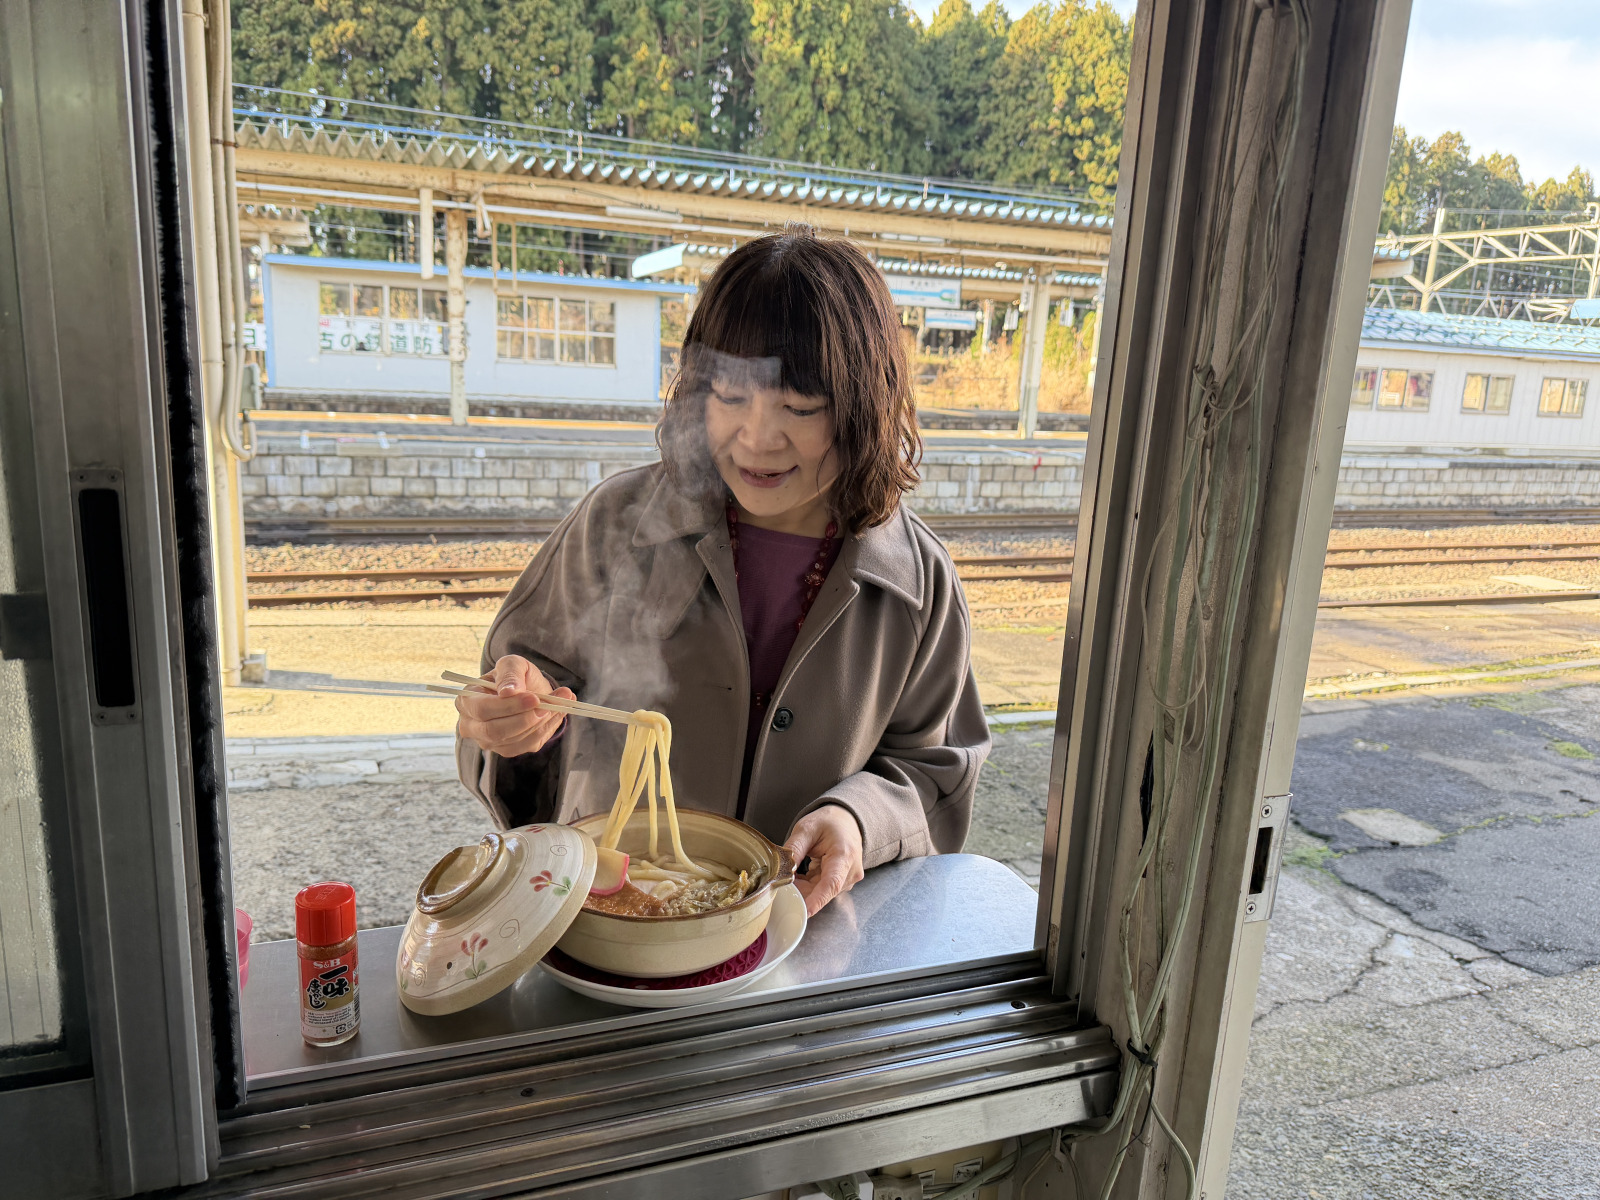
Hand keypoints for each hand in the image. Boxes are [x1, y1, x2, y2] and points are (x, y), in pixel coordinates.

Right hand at [455, 654, 572, 757]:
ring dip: (540, 722)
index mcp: (467, 701)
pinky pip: (527, 745)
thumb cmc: (515, 676)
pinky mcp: (507, 749)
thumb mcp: (513, 664)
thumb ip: (510, 674)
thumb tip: (508, 692)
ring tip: (560, 703)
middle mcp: (471, 725)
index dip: (508, 706)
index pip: (482, 709)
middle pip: (495, 731)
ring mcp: (488, 741)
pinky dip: (545, 729)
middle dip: (525, 718)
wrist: (529, 690)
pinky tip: (555, 713)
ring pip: (515, 740)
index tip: (534, 698)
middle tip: (549, 704)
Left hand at [785, 805, 865, 916]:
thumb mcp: (807, 829)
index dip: (817, 900)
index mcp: (844, 855)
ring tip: (791, 876)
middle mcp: (850, 871)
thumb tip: (782, 870)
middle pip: (824, 891)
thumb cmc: (829, 822)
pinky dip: (809, 886)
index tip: (804, 911)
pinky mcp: (843, 882)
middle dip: (802, 892)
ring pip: (822, 892)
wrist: (846, 820)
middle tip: (781, 886)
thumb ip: (794, 849)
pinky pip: (823, 890)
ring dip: (804, 888)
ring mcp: (848, 879)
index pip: (831, 883)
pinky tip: (800, 878)